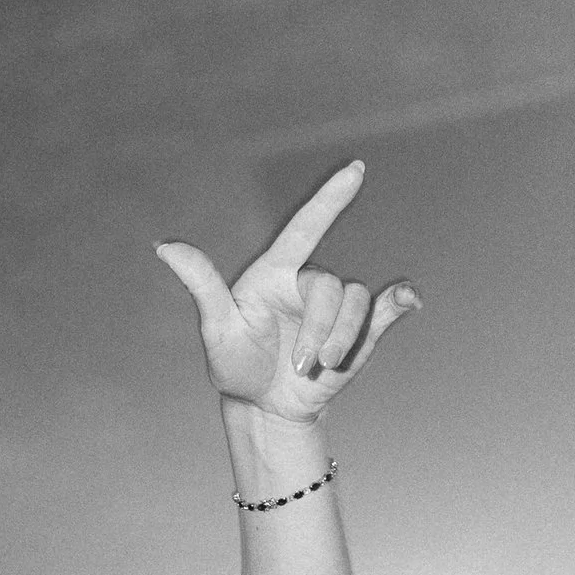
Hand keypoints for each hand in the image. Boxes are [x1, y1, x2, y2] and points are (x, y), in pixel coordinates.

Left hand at [156, 159, 414, 424]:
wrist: (265, 405)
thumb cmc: (235, 364)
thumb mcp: (215, 329)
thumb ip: (201, 285)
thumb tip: (164, 245)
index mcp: (275, 273)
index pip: (305, 228)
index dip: (329, 199)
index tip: (356, 168)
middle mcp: (308, 282)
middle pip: (330, 287)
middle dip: (319, 331)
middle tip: (301, 367)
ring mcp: (336, 307)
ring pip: (356, 304)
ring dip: (340, 341)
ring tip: (316, 370)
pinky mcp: (360, 330)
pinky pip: (386, 309)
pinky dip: (400, 303)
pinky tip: (409, 301)